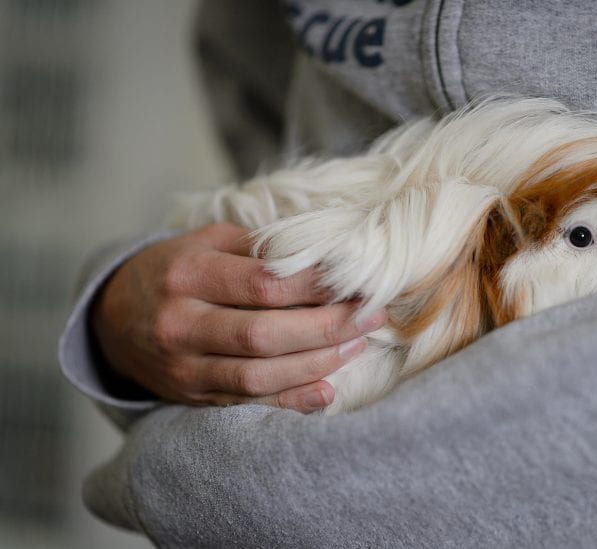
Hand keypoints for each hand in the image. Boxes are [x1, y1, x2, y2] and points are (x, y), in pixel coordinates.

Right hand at [90, 223, 385, 411]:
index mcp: (187, 274)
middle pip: (264, 334)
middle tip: (370, 316)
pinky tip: (326, 392)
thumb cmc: (175, 270)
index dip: (316, 285)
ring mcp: (185, 367)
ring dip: (316, 364)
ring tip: (356, 346)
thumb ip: (260, 248)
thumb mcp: (206, 242)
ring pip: (258, 376)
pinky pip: (246, 405)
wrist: (115, 319)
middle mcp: (182, 324)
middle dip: (326, 327)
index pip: (263, 283)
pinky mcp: (193, 397)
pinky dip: (290, 402)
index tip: (357, 281)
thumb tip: (326, 254)